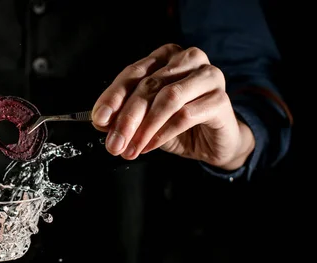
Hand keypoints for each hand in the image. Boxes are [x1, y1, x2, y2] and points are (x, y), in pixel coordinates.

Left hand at [92, 43, 254, 170]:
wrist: (214, 143)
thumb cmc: (179, 126)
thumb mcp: (145, 121)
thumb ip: (123, 116)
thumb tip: (100, 120)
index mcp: (166, 57)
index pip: (133, 73)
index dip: (113, 97)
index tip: (99, 119)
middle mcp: (188, 59)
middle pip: (149, 85)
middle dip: (127, 118)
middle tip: (114, 143)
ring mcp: (208, 77)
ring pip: (168, 97)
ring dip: (145, 127)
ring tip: (131, 148)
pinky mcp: (220, 99)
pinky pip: (186, 115)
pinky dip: (163, 133)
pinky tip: (150, 146)